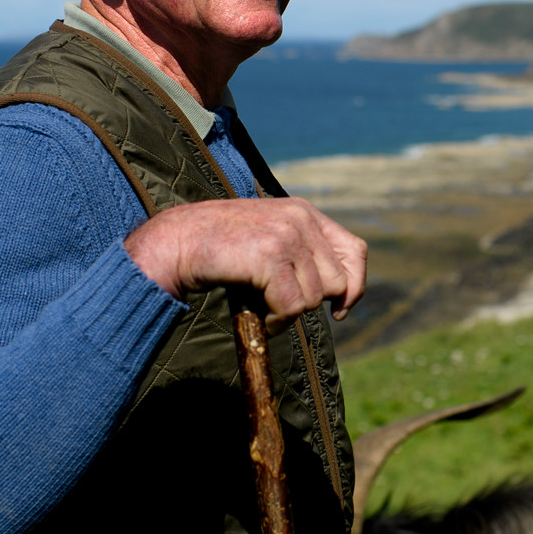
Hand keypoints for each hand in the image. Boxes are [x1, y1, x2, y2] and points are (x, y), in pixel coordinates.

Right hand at [124, 198, 366, 325]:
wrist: (177, 243)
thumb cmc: (221, 248)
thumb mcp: (269, 235)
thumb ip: (301, 250)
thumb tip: (340, 291)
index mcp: (305, 212)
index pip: (355, 251)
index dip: (354, 285)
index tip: (340, 309)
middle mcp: (300, 219)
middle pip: (337, 282)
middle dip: (311, 303)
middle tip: (280, 304)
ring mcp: (286, 237)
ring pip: (314, 298)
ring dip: (288, 313)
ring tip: (262, 305)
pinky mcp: (269, 258)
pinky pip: (292, 307)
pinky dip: (277, 321)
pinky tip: (260, 316)